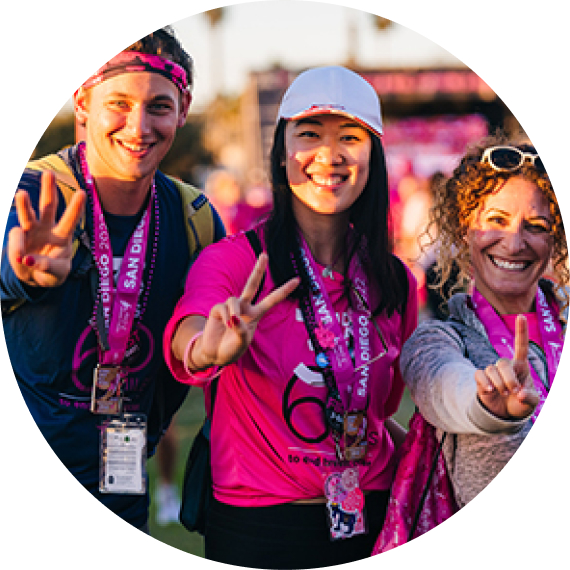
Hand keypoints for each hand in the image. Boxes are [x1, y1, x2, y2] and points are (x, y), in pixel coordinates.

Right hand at [7, 171, 85, 287]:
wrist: (35, 278)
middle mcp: (47, 228)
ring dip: (24, 204)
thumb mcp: (56, 274)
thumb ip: (45, 266)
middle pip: (48, 206)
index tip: (83, 192)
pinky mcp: (18, 237)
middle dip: (48, 189)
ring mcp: (31, 231)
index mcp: (63, 236)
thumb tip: (27, 259)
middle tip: (49, 173)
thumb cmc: (52, 273)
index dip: (76, 207)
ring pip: (27, 213)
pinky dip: (17, 248)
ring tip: (21, 194)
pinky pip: (16, 238)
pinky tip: (22, 259)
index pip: (71, 219)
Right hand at [189, 253, 299, 368]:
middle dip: (258, 269)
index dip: (284, 290)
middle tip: (265, 254)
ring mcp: (231, 307)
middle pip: (252, 284)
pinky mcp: (218, 308)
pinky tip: (225, 325)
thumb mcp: (242, 342)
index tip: (297, 280)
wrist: (215, 353)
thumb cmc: (232, 348)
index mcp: (256, 314)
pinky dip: (226, 317)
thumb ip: (241, 330)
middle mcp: (244, 307)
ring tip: (231, 325)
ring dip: (234, 312)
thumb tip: (234, 317)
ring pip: (234, 300)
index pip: (272, 300)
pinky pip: (223, 307)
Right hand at [474, 315, 539, 419]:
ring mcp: (492, 372)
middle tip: (513, 391)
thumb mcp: (531, 402)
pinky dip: (485, 383)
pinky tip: (490, 391)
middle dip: (509, 379)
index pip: (521, 346)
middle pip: (503, 363)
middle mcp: (506, 366)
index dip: (521, 331)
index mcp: (521, 366)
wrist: (504, 413)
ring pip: (491, 370)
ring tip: (504, 394)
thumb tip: (518, 394)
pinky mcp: (481, 378)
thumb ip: (528, 397)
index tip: (521, 316)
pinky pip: (479, 375)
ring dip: (499, 385)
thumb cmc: (520, 403)